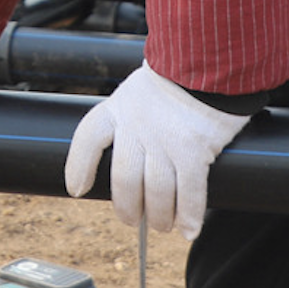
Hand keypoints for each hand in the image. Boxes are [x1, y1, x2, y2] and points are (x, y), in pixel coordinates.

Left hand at [63, 63, 251, 239]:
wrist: (211, 58)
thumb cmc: (180, 73)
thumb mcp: (141, 87)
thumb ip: (133, 115)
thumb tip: (134, 151)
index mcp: (120, 107)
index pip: (89, 137)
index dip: (79, 166)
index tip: (77, 188)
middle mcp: (137, 126)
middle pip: (124, 179)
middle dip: (127, 207)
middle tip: (133, 219)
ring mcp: (165, 140)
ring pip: (155, 192)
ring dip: (159, 216)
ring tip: (163, 225)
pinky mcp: (194, 151)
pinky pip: (189, 193)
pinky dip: (188, 215)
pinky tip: (189, 229)